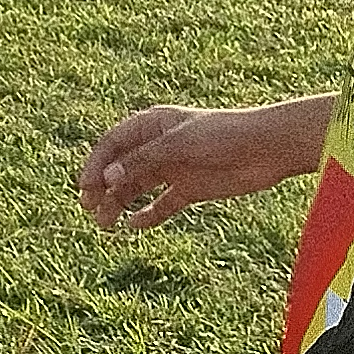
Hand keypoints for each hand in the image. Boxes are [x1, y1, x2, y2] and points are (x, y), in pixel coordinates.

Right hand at [78, 103, 319, 230]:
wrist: (267, 148)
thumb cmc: (223, 134)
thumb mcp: (179, 144)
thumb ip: (143, 161)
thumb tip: (110, 179)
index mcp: (151, 125)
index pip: (112, 145)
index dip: (96, 165)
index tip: (86, 187)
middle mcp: (158, 147)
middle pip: (120, 168)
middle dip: (102, 188)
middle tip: (90, 209)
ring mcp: (173, 168)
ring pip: (137, 188)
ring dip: (119, 204)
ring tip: (105, 224)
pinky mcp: (190, 189)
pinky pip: (162, 204)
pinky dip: (147, 215)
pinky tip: (133, 227)